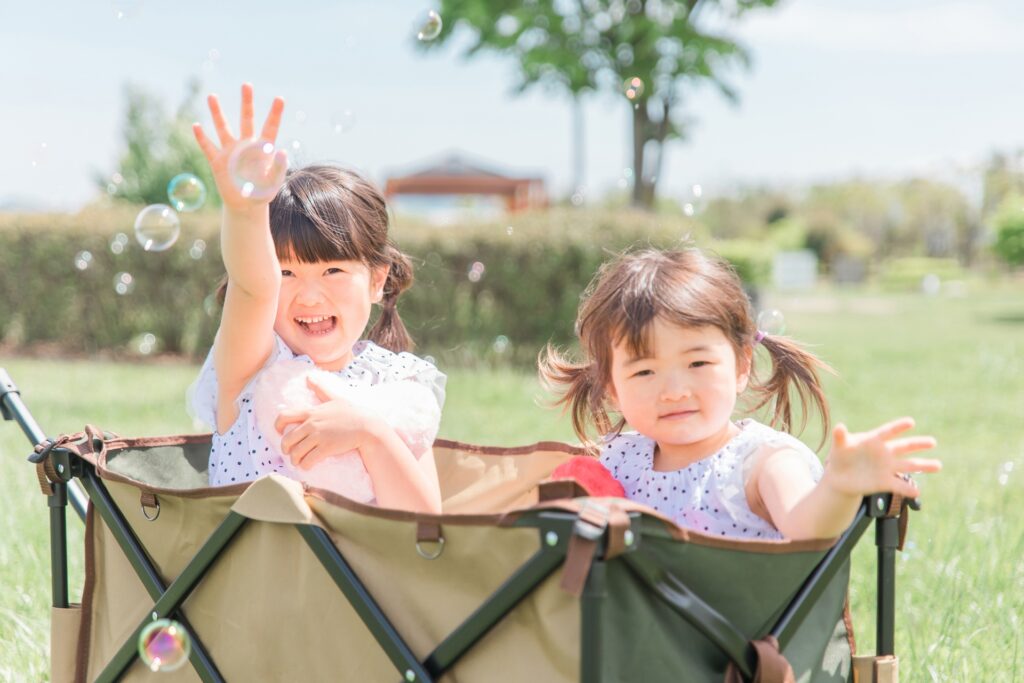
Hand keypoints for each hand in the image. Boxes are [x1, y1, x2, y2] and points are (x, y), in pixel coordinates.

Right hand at [192, 83, 287, 211]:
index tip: (280, 98)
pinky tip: (196, 125)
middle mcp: (246, 145)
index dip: (275, 113)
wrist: (245, 205)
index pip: (270, 127)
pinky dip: (201, 137)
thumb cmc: (262, 192)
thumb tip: (282, 151)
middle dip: (247, 103)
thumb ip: (278, 167)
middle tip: (246, 84)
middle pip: (246, 119)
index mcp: (262, 148)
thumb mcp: (273, 182)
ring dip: (217, 113)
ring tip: (212, 96)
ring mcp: (230, 151)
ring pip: (223, 128)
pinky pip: (208, 147)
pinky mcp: (217, 161)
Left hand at [274, 375, 382, 469]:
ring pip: (296, 453)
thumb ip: (320, 389)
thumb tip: (309, 377)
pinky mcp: (326, 448)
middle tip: (290, 452)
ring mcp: (318, 436)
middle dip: (285, 448)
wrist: (366, 427)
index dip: (278, 427)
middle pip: (287, 439)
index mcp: (311, 412)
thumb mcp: (334, 398)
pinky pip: (308, 460)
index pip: (284, 416)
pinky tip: (307, 466)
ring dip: (295, 460)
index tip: (281, 433)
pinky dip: (305, 465)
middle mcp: (311, 424)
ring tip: (299, 462)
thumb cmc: (352, 413)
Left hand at [823, 417, 940, 498]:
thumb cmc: (841, 456)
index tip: (911, 422)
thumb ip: (840, 437)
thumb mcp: (838, 446)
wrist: (840, 476)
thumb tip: (839, 427)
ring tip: (938, 465)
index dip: (898, 427)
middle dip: (918, 444)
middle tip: (932, 442)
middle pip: (904, 447)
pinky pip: (898, 485)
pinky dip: (907, 489)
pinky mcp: (885, 482)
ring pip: (908, 465)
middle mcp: (884, 453)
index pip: (887, 432)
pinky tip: (917, 492)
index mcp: (873, 440)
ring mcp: (887, 468)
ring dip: (923, 465)